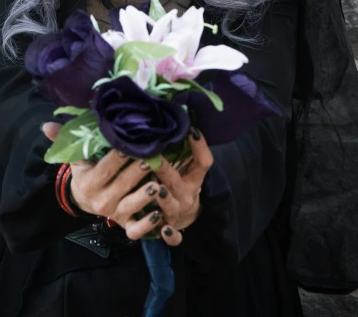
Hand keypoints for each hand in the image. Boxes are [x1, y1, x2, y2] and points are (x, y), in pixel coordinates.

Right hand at [41, 124, 212, 245]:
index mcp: (89, 182)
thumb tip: (46, 124)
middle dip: (138, 171)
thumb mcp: (75, 158)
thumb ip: (63, 140)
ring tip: (159, 183)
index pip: (105, 168)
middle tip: (153, 158)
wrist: (84, 200)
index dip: (118, 157)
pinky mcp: (124, 223)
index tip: (130, 144)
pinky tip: (159, 213)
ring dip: (146, 195)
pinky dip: (148, 224)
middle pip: (122, 184)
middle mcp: (101, 199)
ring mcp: (113, 213)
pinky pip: (136, 229)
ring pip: (131, 205)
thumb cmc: (85, 172)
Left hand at [152, 128, 212, 245]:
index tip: (191, 130)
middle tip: (155, 157)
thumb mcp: (186, 168)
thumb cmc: (180, 184)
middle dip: (166, 170)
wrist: (186, 217)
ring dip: (164, 199)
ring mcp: (178, 214)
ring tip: (157, 189)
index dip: (199, 147)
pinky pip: (173, 236)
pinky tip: (164, 229)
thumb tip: (173, 120)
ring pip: (171, 207)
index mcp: (194, 179)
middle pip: (177, 181)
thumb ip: (181, 150)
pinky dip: (170, 234)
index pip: (203, 162)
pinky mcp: (170, 230)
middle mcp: (187, 196)